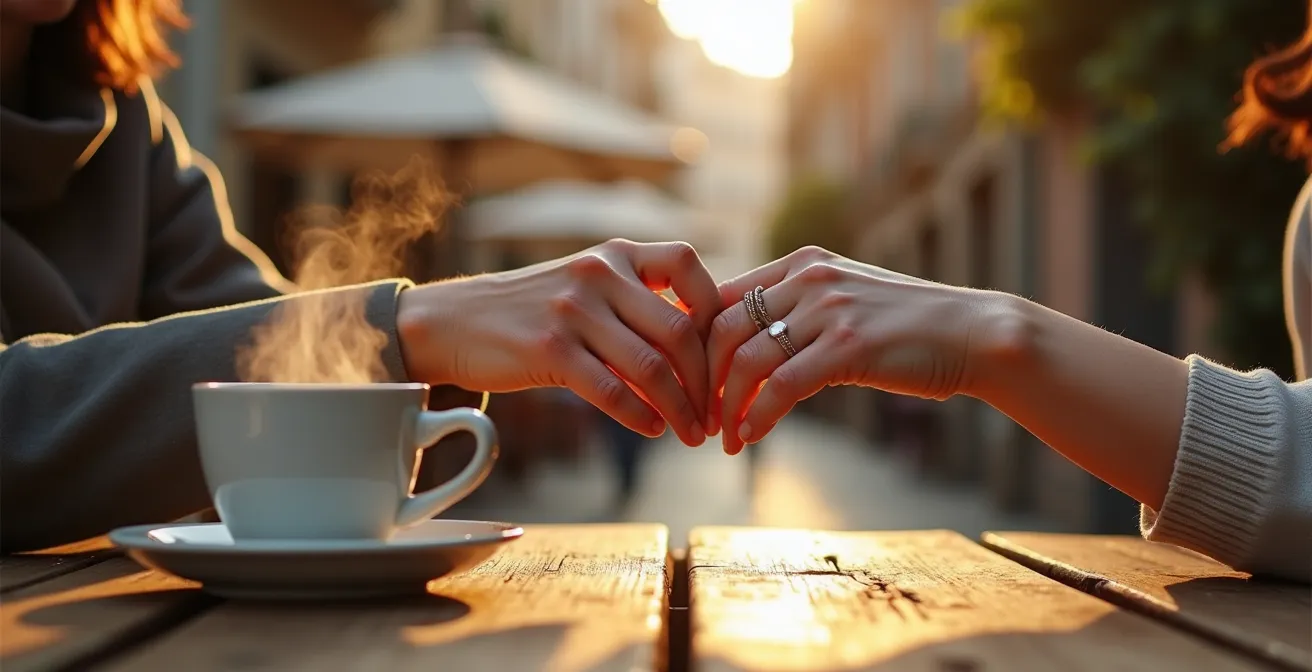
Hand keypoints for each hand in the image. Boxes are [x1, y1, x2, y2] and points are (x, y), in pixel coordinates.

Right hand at [396, 239, 718, 446]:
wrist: (452, 322)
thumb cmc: (530, 311)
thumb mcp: (584, 287)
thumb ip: (635, 302)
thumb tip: (700, 345)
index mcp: (614, 254)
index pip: (687, 264)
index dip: (715, 310)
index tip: (721, 353)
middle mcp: (597, 274)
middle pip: (679, 329)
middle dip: (706, 380)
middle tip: (713, 414)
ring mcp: (573, 311)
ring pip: (651, 366)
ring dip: (681, 408)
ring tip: (690, 433)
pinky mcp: (549, 349)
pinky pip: (612, 390)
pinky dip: (641, 416)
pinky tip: (652, 428)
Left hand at [706, 246, 1007, 454]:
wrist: (975, 333)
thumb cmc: (909, 327)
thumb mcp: (846, 300)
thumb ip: (799, 310)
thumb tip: (746, 345)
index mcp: (802, 264)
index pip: (723, 298)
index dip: (697, 343)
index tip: (691, 381)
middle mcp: (810, 279)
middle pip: (722, 329)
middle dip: (702, 379)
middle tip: (700, 416)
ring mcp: (830, 311)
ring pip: (746, 361)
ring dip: (726, 406)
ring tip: (724, 436)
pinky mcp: (849, 346)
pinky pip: (782, 386)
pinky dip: (757, 416)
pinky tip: (750, 437)